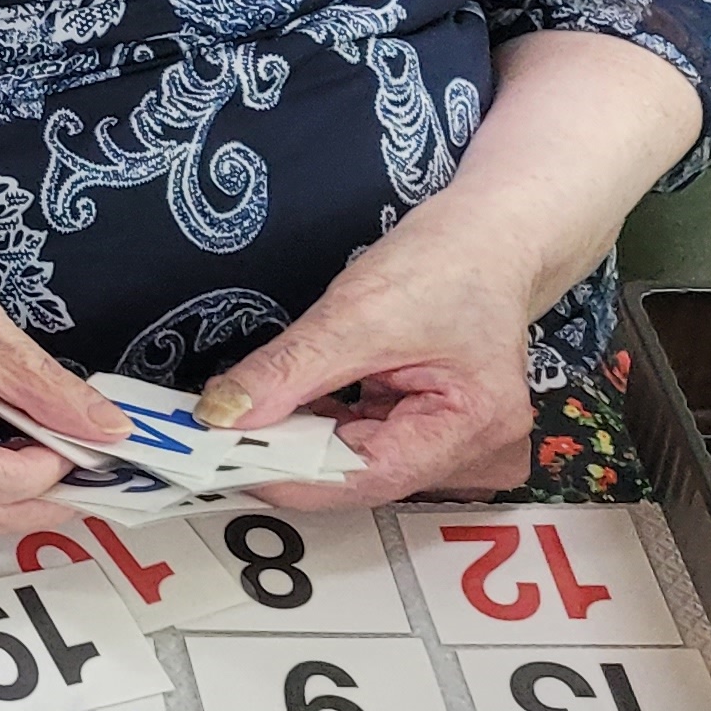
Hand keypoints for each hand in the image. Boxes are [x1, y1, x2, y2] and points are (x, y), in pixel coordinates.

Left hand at [193, 211, 544, 505]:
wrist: (491, 235)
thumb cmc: (448, 263)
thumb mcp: (356, 312)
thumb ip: (288, 370)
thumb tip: (225, 414)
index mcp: (474, 427)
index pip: (368, 475)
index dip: (291, 475)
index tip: (226, 461)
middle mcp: (472, 450)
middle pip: (362, 473)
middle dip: (290, 456)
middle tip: (219, 438)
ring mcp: (452, 443)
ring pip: (356, 459)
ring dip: (300, 440)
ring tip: (244, 420)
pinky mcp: (427, 427)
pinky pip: (363, 440)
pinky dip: (320, 425)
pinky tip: (284, 407)